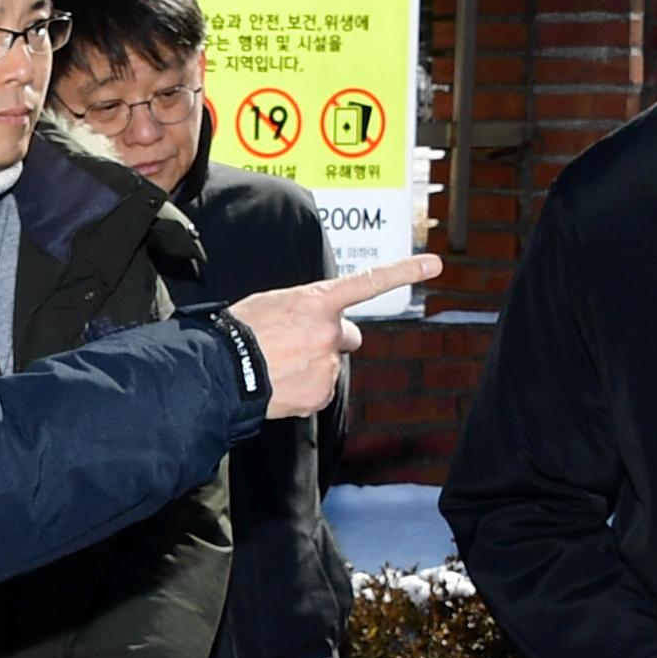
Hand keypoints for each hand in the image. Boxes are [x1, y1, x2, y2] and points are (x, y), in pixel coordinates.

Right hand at [228, 257, 440, 418]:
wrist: (222, 371)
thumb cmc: (239, 332)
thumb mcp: (271, 304)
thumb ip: (303, 310)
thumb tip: (309, 329)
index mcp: (317, 302)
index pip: (368, 282)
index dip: (404, 271)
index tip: (434, 263)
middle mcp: (330, 332)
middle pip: (348, 336)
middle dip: (332, 339)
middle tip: (298, 344)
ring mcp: (328, 365)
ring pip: (330, 365)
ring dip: (312, 365)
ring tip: (277, 366)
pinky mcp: (321, 394)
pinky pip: (319, 390)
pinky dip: (304, 389)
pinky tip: (280, 384)